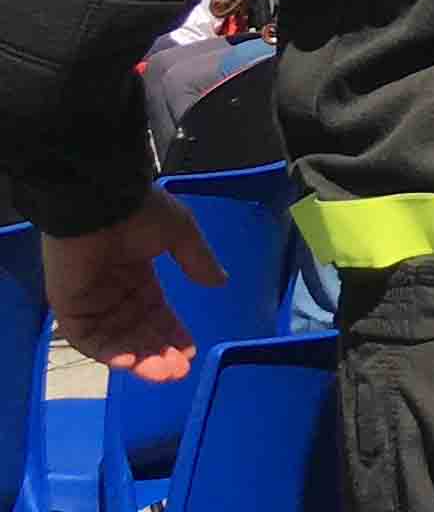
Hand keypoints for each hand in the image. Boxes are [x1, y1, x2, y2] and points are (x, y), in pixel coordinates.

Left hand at [44, 191, 223, 382]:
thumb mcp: (181, 232)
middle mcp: (114, 293)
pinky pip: (89, 339)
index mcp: (138, 275)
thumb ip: (197, 260)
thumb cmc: (139, 212)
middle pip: (138, 333)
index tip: (191, 352)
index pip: (156, 314)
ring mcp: (91, 302)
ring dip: (139, 359)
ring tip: (164, 373)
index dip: (173, 334)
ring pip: (116, 342)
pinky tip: (133, 362)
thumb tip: (221, 282)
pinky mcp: (69, 308)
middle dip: (159, 353)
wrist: (99, 203)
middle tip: (180, 372)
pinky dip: (109, 353)